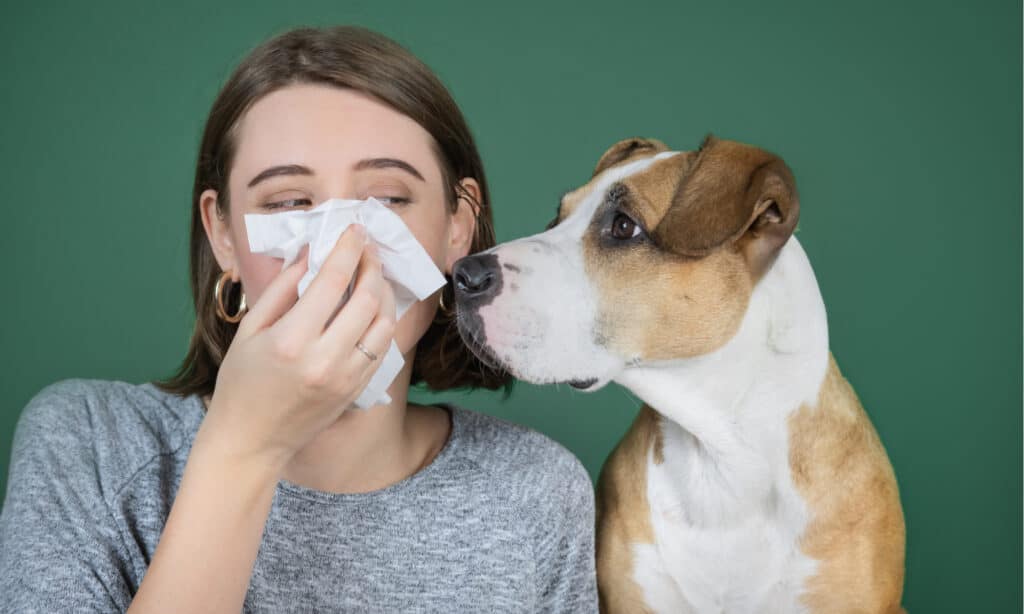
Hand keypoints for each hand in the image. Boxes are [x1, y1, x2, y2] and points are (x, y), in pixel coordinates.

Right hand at [200, 224, 396, 470]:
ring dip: (384, 292)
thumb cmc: (241, 383)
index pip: (332, 281)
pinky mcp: (357, 390)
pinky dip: (383, 321)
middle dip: (372, 265)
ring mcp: (346, 377)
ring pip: (384, 323)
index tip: (354, 229)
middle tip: (368, 248)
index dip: (348, 249)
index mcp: (291, 340)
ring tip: (373, 274)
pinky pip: (382, 347)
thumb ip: (282, 287)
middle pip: (367, 299)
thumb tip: (311, 252)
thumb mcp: (250, 329)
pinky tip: (374, 306)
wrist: (251, 440)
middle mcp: (324, 359)